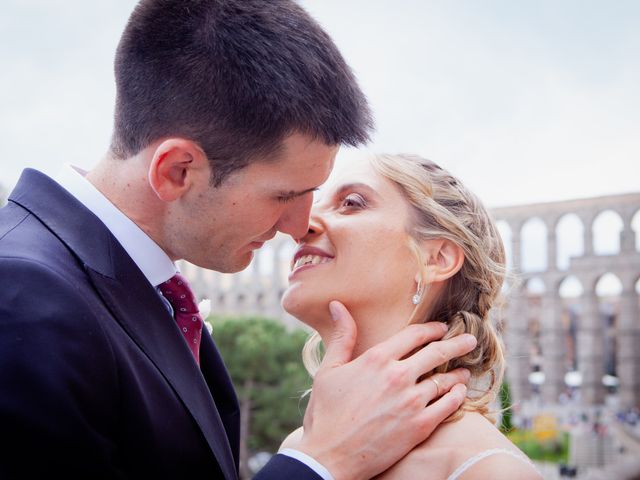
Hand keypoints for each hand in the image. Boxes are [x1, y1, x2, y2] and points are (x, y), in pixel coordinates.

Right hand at [296, 301, 475, 479]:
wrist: (329, 456)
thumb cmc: (325, 413)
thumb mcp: (328, 370)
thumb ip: (341, 336)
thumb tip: (337, 305)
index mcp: (376, 359)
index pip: (413, 335)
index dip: (431, 329)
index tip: (442, 328)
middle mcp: (397, 376)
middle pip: (436, 352)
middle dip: (456, 344)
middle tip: (470, 340)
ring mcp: (411, 402)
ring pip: (444, 380)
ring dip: (457, 373)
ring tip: (466, 371)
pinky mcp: (419, 426)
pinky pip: (447, 406)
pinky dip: (457, 397)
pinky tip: (460, 393)